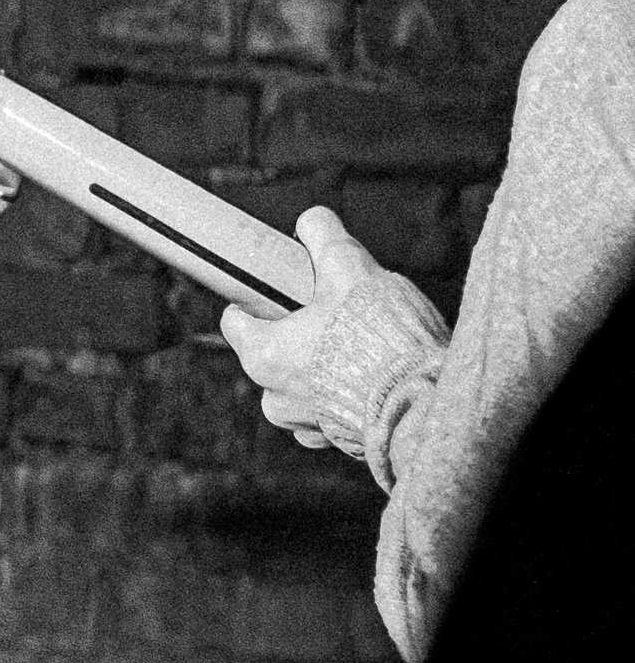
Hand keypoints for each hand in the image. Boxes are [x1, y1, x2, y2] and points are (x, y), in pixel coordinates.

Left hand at [218, 205, 405, 451]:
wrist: (426, 402)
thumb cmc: (381, 337)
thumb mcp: (350, 267)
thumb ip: (324, 237)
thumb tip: (311, 220)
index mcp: (262, 355)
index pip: (236, 320)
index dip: (259, 299)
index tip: (284, 289)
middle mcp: (274, 397)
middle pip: (272, 350)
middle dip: (300, 331)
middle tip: (338, 313)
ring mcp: (306, 425)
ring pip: (302, 381)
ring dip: (325, 364)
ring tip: (363, 344)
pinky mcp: (339, 442)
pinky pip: (332, 408)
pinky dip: (348, 391)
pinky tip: (376, 373)